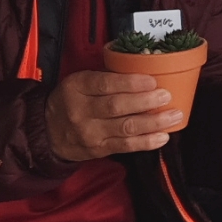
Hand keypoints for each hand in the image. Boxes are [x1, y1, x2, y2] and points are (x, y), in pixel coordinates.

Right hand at [48, 68, 183, 160]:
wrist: (48, 131)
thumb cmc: (72, 100)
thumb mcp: (80, 82)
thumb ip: (106, 78)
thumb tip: (145, 71)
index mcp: (77, 87)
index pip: (105, 84)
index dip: (131, 83)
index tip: (152, 80)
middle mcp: (81, 110)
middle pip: (117, 106)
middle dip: (146, 101)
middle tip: (166, 96)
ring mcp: (90, 133)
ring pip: (125, 128)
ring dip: (153, 122)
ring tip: (173, 116)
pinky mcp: (98, 150)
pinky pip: (125, 146)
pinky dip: (146, 142)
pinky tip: (162, 136)